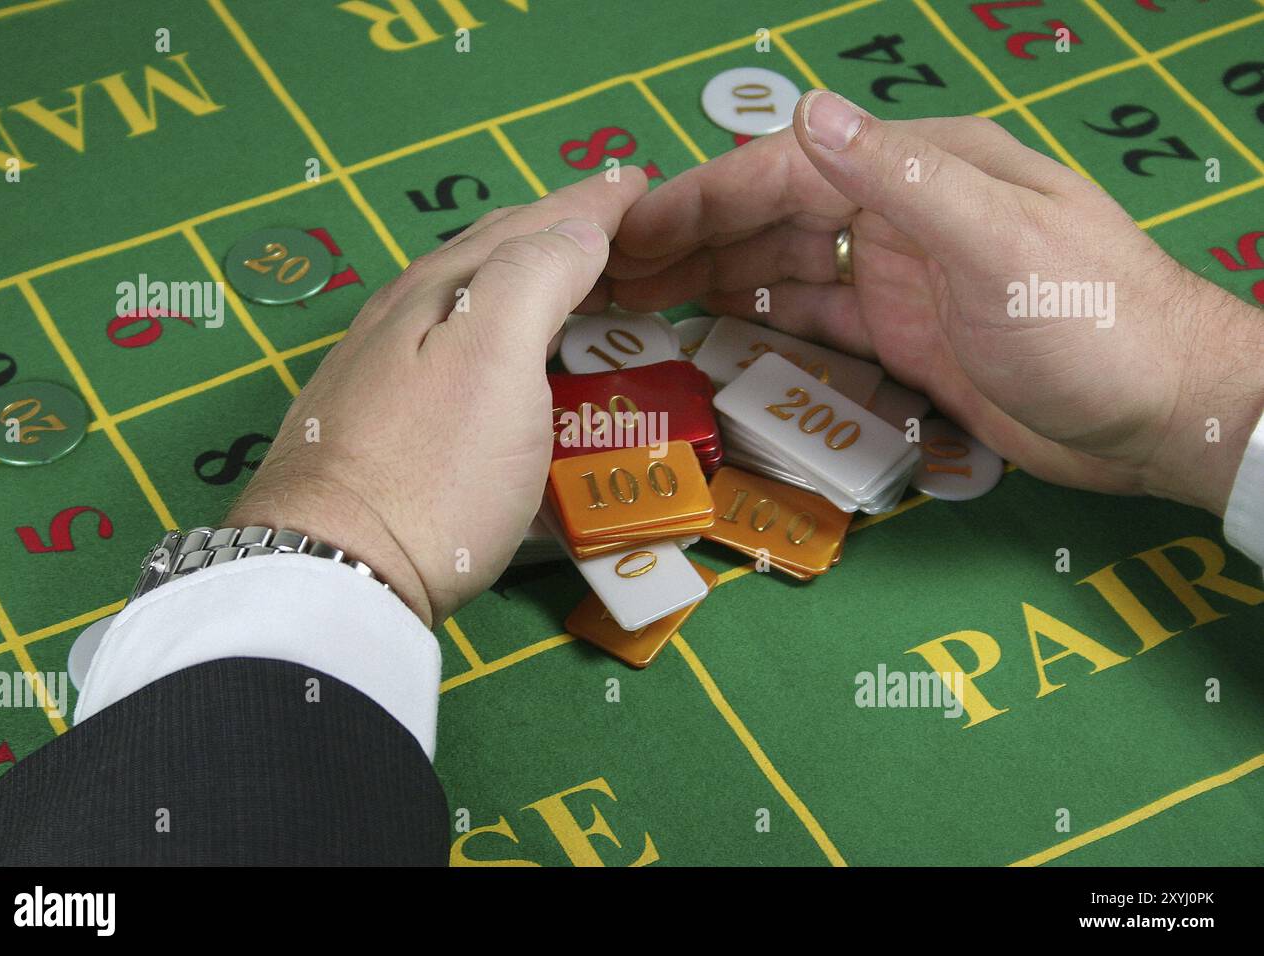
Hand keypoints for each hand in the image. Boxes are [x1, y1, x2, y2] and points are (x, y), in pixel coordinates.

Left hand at [227, 169, 648, 626]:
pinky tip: (491, 352)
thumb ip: (536, 277)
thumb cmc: (433, 468)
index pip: (528, 224)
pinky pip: (446, 344)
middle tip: (611, 223)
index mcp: (439, 290)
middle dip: (553, 228)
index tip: (637, 180)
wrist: (333, 573)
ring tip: (563, 275)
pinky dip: (490, 326)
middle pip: (488, 252)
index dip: (588, 201)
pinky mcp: (372, 425)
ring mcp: (379, 371)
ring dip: (520, 275)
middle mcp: (402, 316)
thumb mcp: (495, 358)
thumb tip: (575, 224)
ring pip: (462, 298)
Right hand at [605, 90, 1263, 515]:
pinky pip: (815, 326)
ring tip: (640, 309)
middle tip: (611, 280)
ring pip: (785, 272)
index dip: (701, 200)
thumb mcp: (1000, 242)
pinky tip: (714, 337)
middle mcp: (900, 220)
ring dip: (714, 283)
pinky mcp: (905, 343)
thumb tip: (808, 111)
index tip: (628, 235)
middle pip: (772, 221)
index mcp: (921, 174)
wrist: (1163, 417)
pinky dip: (763, 327)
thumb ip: (903, 179)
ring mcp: (900, 284)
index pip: (786, 175)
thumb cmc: (1094, 321)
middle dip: (690, 244)